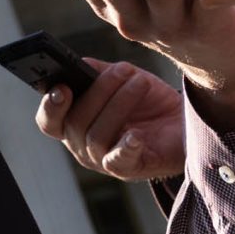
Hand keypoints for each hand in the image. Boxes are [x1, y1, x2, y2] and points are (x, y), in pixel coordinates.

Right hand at [35, 56, 185, 181]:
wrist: (184, 123)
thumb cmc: (149, 103)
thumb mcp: (121, 80)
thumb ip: (97, 71)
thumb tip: (80, 64)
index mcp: (74, 125)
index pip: (49, 122)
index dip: (50, 106)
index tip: (62, 88)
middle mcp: (83, 146)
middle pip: (75, 123)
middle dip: (100, 91)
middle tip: (124, 69)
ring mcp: (104, 160)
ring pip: (96, 137)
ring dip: (120, 104)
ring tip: (141, 82)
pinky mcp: (129, 169)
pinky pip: (118, 162)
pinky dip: (125, 147)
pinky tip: (136, 135)